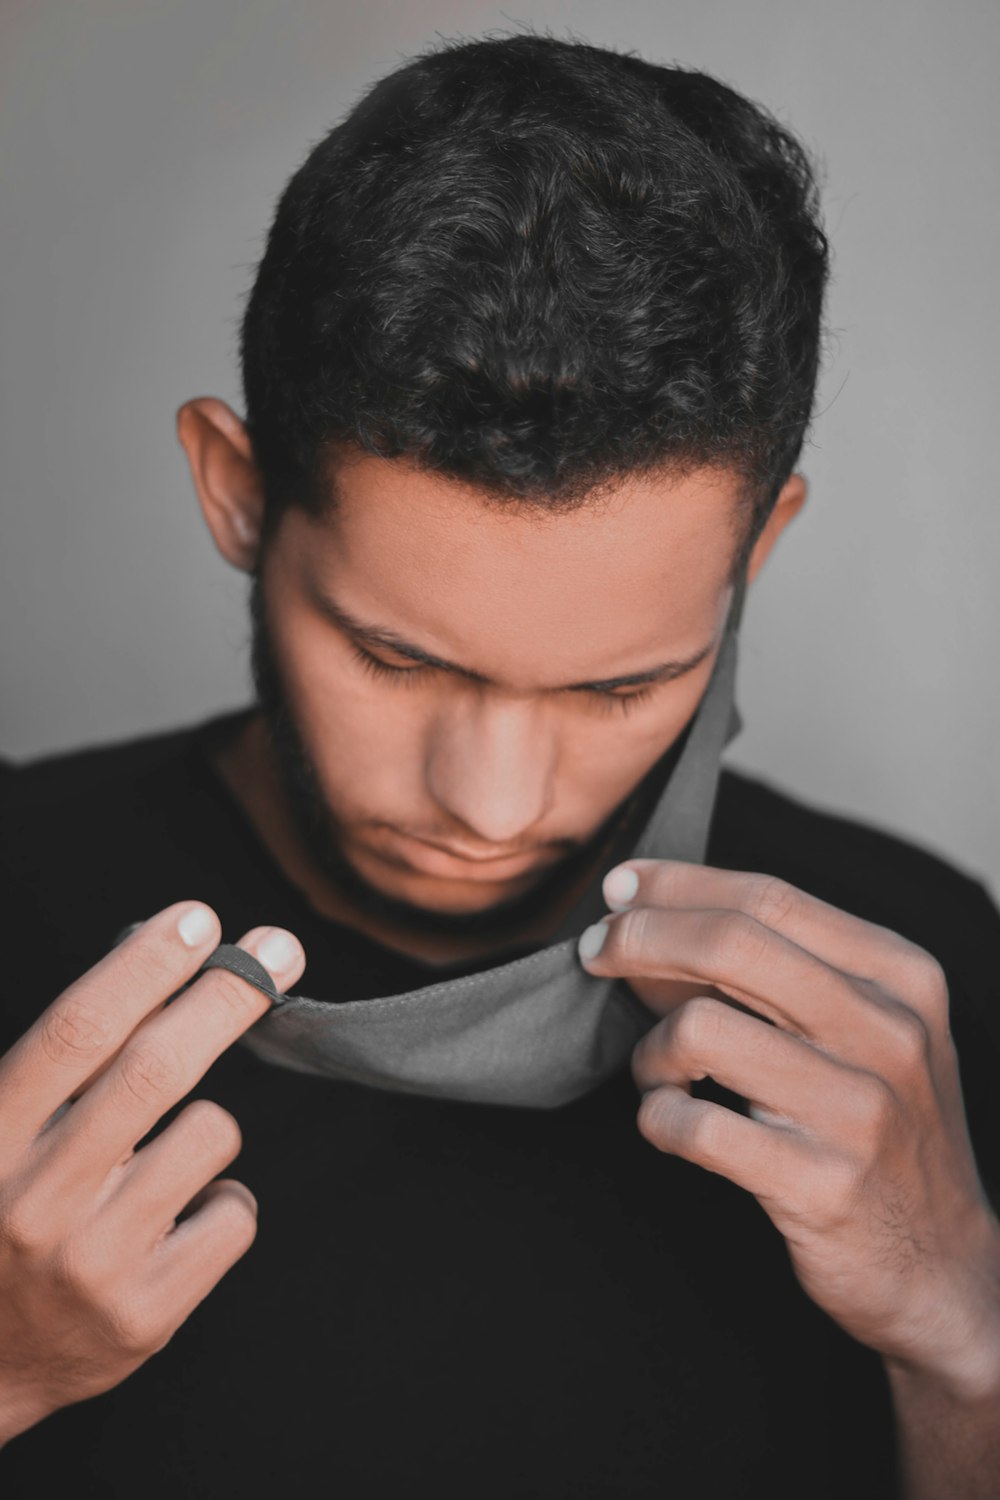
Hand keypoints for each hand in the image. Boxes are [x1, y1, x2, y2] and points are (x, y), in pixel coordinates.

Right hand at [0, 903, 304, 1442]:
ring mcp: (93, 1262)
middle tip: (281, 948)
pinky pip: (234, 1211)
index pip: (77, 1031)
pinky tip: (177, 1216)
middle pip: (156, 1071)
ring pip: (209, 1134)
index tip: (198, 921)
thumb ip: (59, 1067)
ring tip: (161, 1156)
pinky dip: (222, 1196)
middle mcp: (37, 1201)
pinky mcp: (146, 1313)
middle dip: (227, 997)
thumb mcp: (2, 1135)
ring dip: (208, 1123)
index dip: (144, 967)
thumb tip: (155, 967)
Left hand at [578, 860, 999, 1396]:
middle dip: (640, 937)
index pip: (768, 897)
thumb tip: (650, 922)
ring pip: (700, 1028)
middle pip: (731, 941)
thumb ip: (770, 972)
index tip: (620, 887)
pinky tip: (669, 1123)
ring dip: (651, 1050)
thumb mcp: (858, 1031)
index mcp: (900, 976)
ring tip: (660, 1074)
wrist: (944, 1269)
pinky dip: (658, 1118)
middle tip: (595, 955)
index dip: (678, 885)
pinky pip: (696, 1126)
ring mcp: (859, 1110)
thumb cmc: (881, 1129)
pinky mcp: (821, 1184)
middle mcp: (888, 1031)